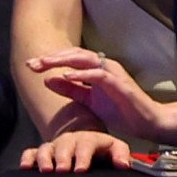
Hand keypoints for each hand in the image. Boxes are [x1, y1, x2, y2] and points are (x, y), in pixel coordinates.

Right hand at [18, 127, 139, 173]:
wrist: (87, 143)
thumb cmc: (101, 150)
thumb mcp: (115, 149)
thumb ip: (121, 155)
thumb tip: (124, 165)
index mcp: (90, 139)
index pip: (87, 144)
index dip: (84, 156)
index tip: (81, 169)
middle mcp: (71, 140)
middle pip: (65, 146)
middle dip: (63, 158)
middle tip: (62, 170)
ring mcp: (55, 146)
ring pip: (47, 149)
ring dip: (44, 159)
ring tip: (45, 170)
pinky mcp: (42, 152)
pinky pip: (31, 153)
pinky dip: (27, 159)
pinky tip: (25, 167)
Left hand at [27, 47, 168, 141]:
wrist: (146, 122)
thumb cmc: (120, 110)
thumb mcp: (89, 100)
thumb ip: (70, 89)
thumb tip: (46, 79)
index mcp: (97, 69)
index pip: (70, 57)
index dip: (50, 59)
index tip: (31, 65)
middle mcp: (105, 66)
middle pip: (75, 54)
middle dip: (52, 57)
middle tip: (32, 63)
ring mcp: (113, 73)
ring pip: (86, 59)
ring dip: (63, 60)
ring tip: (45, 63)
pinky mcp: (120, 84)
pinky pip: (99, 75)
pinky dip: (83, 73)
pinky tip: (68, 75)